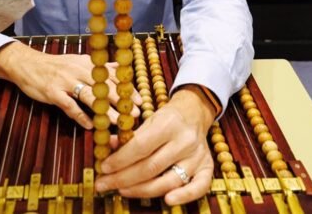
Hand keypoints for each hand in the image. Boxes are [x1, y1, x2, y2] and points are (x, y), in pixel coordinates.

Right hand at [0, 41, 140, 128]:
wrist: (27, 64)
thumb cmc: (56, 65)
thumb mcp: (79, 61)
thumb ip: (99, 66)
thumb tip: (119, 67)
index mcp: (88, 64)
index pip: (113, 76)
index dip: (127, 89)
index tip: (139, 101)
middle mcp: (80, 70)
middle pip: (105, 86)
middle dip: (121, 101)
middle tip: (134, 115)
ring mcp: (66, 81)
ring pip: (89, 97)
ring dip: (104, 111)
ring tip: (116, 123)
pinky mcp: (53, 92)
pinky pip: (69, 105)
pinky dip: (80, 116)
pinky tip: (89, 126)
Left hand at [95, 86, 216, 205]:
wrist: (194, 112)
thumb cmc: (167, 118)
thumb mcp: (148, 120)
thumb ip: (129, 137)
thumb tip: (107, 148)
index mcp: (168, 124)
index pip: (140, 147)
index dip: (120, 160)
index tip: (103, 168)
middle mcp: (184, 140)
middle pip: (151, 167)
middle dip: (123, 179)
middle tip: (104, 184)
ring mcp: (197, 156)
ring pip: (169, 181)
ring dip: (142, 190)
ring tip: (122, 191)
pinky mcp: (207, 166)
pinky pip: (199, 187)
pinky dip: (184, 196)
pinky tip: (167, 200)